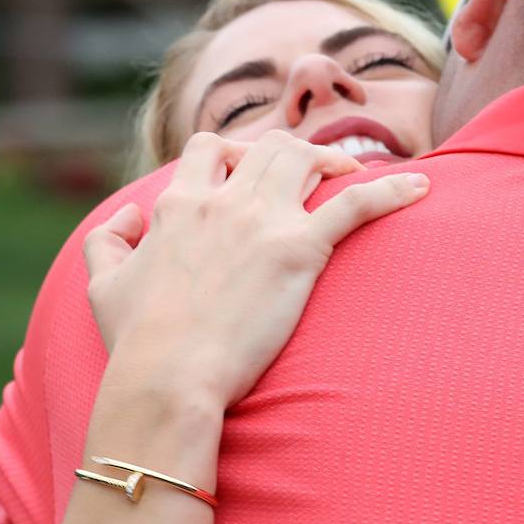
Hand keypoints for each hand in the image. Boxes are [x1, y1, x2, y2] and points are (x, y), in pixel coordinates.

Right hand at [82, 130, 429, 407]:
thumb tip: (129, 217)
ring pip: (306, 157)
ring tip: (352, 173)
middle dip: (290, 152)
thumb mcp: (102, 286)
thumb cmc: (137, 343)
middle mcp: (222, 199)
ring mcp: (263, 220)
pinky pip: (357, 203)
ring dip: (332, 160)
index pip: (208, 148)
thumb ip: (108, 240)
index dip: (232, 151)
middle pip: (267, 145)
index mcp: (178, 204)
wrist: (169, 378)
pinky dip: (392, 189)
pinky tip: (422, 188)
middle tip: (312, 174)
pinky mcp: (300, 249)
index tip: (248, 168)